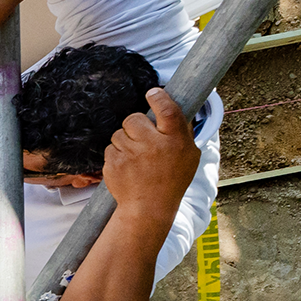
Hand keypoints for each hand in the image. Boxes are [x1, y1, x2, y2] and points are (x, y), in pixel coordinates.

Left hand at [100, 87, 199, 216]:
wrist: (148, 207)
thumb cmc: (172, 180)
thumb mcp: (189, 155)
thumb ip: (182, 131)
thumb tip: (173, 107)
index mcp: (175, 141)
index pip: (167, 110)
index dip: (159, 97)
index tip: (153, 93)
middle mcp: (152, 145)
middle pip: (134, 118)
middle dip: (135, 124)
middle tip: (143, 137)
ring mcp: (130, 154)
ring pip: (119, 133)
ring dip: (125, 140)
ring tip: (136, 156)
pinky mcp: (114, 163)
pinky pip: (111, 147)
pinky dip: (117, 153)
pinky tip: (128, 166)